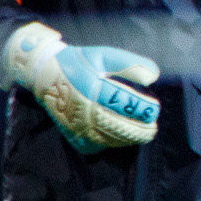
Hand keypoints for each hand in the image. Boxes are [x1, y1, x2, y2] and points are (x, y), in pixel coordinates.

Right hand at [2, 21, 159, 152]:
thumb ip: (130, 64)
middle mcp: (85, 111)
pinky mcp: (74, 136)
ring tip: (142, 134)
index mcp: (93, 89)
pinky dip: (112, 143)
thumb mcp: (104, 56)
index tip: (155, 110)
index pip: (123, 104)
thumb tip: (153, 77)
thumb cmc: (80, 63)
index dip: (142, 109)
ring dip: (129, 138)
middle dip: (139, 130)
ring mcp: (78, 127)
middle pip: (119, 127)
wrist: (46, 76)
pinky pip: (98, 145)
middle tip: (152, 128)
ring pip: (110, 139)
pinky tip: (121, 137)